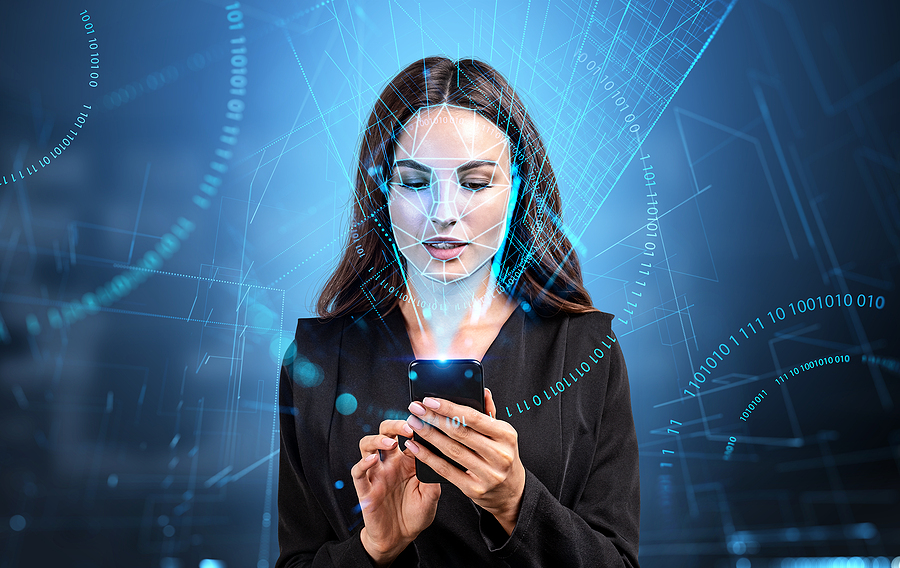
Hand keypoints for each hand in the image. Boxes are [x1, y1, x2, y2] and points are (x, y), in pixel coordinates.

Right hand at [352, 419, 441, 563]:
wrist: (399, 538)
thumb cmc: (416, 515)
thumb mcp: (432, 495)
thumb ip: (433, 475)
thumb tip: (438, 453)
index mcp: (408, 461)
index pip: (408, 435)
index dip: (414, 426)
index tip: (424, 421)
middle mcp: (391, 463)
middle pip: (386, 432)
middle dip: (394, 425)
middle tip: (407, 428)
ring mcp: (377, 474)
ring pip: (368, 446)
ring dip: (377, 439)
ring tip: (389, 442)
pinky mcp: (365, 488)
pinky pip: (359, 472)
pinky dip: (363, 463)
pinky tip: (372, 460)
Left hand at [404, 388, 525, 534]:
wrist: (511, 492)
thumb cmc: (502, 456)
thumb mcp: (501, 434)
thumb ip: (489, 413)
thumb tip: (482, 390)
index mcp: (506, 435)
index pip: (474, 417)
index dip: (450, 408)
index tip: (430, 400)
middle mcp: (499, 455)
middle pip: (460, 433)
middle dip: (434, 419)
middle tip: (416, 409)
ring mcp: (488, 474)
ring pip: (452, 451)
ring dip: (429, 435)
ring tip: (413, 424)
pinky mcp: (474, 489)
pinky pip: (446, 471)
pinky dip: (428, 458)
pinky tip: (415, 447)